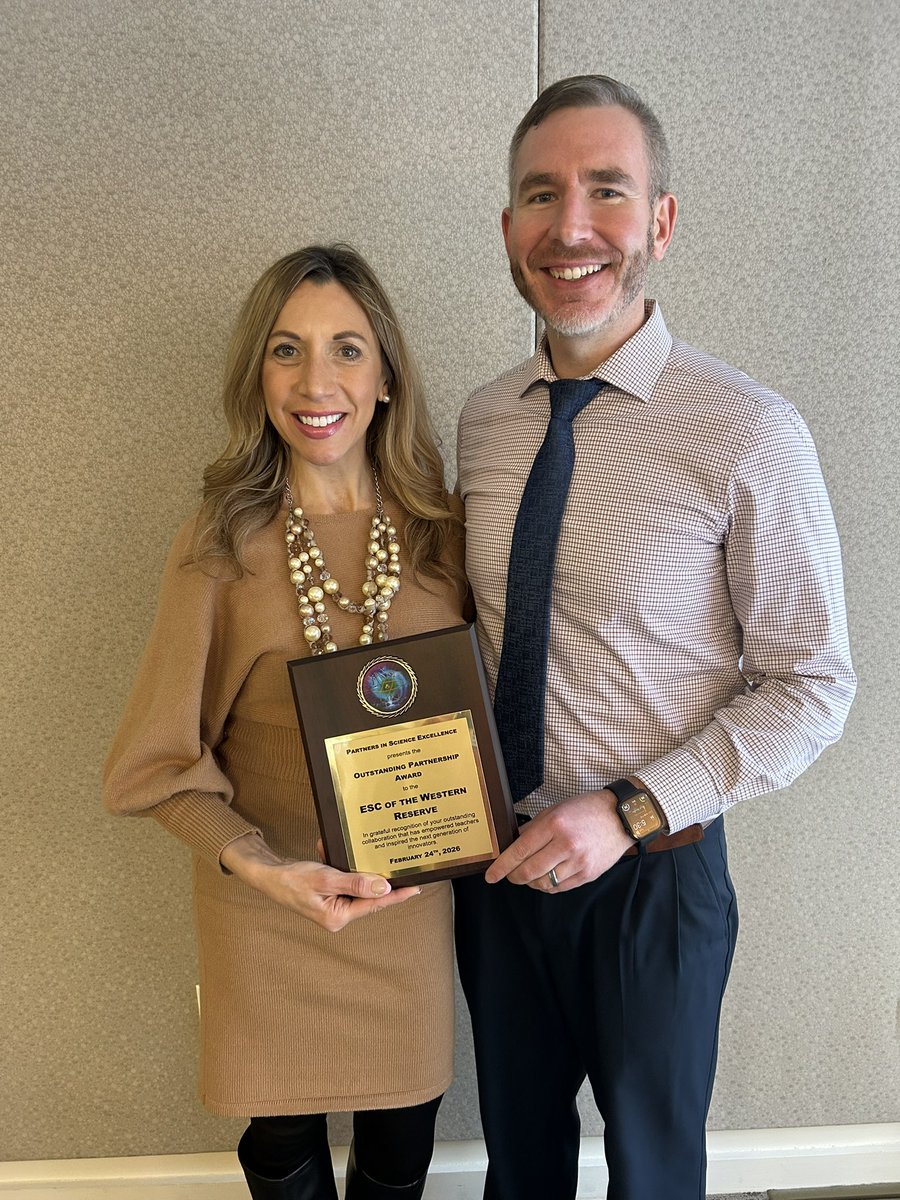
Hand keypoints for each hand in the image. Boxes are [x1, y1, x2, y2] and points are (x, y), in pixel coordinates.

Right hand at [220, 833, 420, 930]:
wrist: (267, 875)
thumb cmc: (292, 879)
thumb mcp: (325, 879)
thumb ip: (355, 884)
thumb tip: (384, 888)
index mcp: (338, 917)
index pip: (375, 904)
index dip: (397, 895)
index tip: (417, 887)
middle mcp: (338, 914)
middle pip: (368, 895)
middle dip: (376, 876)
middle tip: (400, 864)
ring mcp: (333, 905)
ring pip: (356, 884)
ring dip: (354, 866)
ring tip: (353, 852)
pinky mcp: (329, 894)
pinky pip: (343, 878)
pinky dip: (338, 863)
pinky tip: (328, 849)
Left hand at [484, 790, 632, 891]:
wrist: (621, 817)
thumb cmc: (586, 810)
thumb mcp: (555, 810)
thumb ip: (532, 828)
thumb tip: (512, 844)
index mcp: (554, 824)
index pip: (520, 851)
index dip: (502, 866)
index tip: (491, 876)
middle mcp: (566, 844)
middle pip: (529, 871)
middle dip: (514, 877)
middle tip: (510, 875)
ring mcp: (579, 861)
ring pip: (543, 883)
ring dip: (531, 882)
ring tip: (530, 874)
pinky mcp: (588, 874)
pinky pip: (560, 888)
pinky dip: (548, 886)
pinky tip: (547, 877)